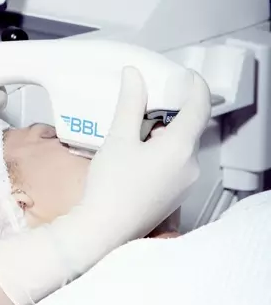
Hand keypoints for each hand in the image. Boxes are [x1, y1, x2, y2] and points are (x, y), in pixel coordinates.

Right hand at [0, 66, 210, 304]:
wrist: (105, 231)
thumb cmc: (111, 183)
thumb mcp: (118, 138)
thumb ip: (129, 104)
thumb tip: (134, 75)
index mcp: (180, 148)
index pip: (199, 108)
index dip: (195, 86)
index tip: (185, 74)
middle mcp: (190, 165)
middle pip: (188, 127)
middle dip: (170, 110)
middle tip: (146, 96)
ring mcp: (184, 182)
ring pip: (179, 145)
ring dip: (162, 130)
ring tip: (133, 124)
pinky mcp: (174, 194)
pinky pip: (174, 161)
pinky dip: (160, 148)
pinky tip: (135, 151)